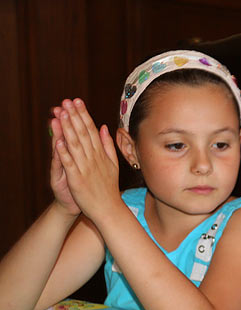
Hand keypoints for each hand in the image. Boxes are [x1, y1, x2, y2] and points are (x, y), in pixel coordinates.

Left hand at [52, 99, 119, 218]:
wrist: (109, 209)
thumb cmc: (109, 188)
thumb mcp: (113, 164)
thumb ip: (108, 145)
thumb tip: (104, 127)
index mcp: (101, 154)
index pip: (91, 130)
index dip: (83, 115)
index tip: (77, 101)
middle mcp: (93, 158)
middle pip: (82, 134)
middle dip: (74, 116)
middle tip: (67, 101)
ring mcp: (85, 168)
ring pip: (75, 145)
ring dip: (68, 128)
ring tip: (62, 114)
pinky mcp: (77, 179)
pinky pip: (70, 163)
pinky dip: (64, 152)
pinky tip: (59, 141)